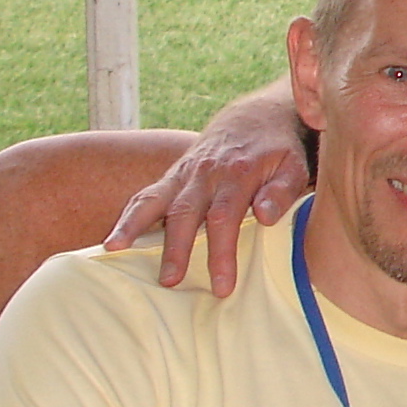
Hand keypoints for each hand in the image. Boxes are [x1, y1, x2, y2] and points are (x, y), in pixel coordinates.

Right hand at [101, 101, 309, 294]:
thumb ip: (281, 192)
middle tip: (170, 282)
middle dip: (176, 249)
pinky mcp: (172, 177)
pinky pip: (146, 196)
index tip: (222, 287)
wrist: (255, 119)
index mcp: (237, 174)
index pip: (225, 218)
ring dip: (134, 226)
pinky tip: (112, 242)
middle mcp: (205, 173)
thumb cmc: (278, 152)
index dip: (221, 253)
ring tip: (115, 251)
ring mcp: (184, 174)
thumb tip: (265, 217)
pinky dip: (127, 217)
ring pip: (155, 199)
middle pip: (186, 213)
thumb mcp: (293, 167)